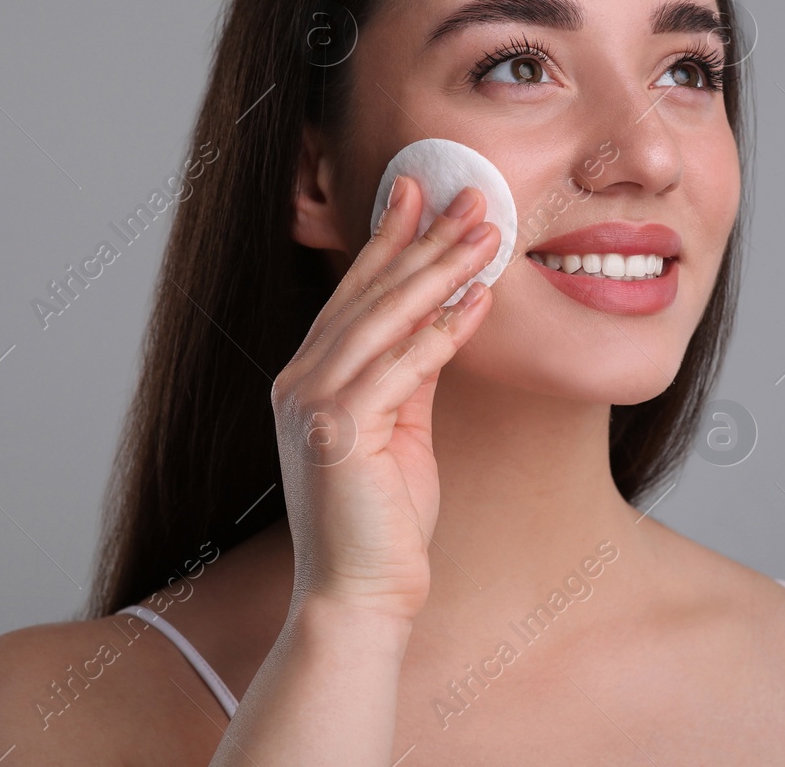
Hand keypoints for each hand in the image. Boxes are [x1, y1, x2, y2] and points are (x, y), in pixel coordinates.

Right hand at [270, 176, 497, 624]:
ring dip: (440, 269)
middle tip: (470, 194)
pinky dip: (444, 330)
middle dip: (423, 237)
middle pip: (369, 294)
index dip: (386, 237)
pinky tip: (479, 299)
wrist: (360, 595)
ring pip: (384, 319)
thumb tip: (440, 319)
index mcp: (307, 378)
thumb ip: (410, 374)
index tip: (417, 189)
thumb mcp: (400, 430)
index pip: (352, 293)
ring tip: (486, 231)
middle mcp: (299, 382)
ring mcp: (312, 405)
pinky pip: (403, 367)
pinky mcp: (338, 432)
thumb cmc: (382, 521)